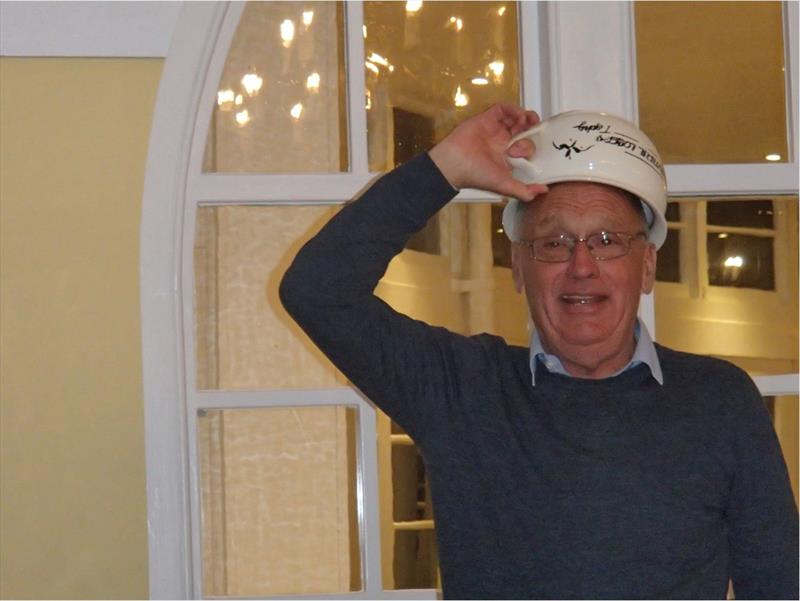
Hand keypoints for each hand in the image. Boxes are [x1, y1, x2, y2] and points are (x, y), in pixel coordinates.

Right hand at [428, 103, 548, 200]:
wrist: (455, 163)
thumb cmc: (476, 175)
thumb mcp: (504, 186)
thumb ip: (524, 191)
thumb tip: (544, 191)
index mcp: (506, 158)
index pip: (525, 148)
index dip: (531, 146)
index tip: (528, 151)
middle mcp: (501, 143)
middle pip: (523, 131)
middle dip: (531, 130)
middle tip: (532, 131)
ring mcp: (494, 130)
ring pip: (515, 118)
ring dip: (525, 117)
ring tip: (530, 119)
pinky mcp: (486, 119)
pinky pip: (502, 109)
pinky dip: (513, 109)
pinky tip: (517, 115)